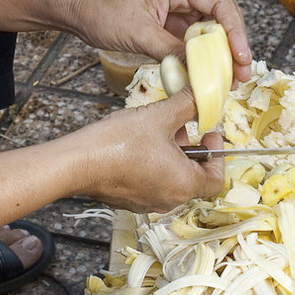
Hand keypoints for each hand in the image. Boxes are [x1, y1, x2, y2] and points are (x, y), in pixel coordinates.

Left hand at [61, 0, 254, 82]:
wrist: (76, 9)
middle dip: (232, 47)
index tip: (242, 57)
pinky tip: (206, 75)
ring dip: (218, 55)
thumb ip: (171, 51)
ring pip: (209, 32)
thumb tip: (199, 72)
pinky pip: (193, 41)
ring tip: (227, 79)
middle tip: (239, 74)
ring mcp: (178, 8)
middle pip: (221, 18)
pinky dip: (200, 58)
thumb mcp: (137, 33)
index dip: (236, 32)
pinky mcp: (170, 23)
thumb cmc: (99, 9)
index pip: (220, 4)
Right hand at [64, 90, 226, 212]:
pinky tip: (138, 145)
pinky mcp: (128, 201)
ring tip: (158, 132)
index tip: (208, 135)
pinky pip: (151, 184)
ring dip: (172, 157)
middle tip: (182, 129)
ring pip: (171, 180)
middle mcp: (169, 199)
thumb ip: (189, 103)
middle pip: (194, 178)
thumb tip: (204, 92)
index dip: (218, 154)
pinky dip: (153, 166)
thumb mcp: (161, 115)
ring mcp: (147, 202)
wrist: (77, 162)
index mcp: (184, 184)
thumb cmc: (117, 144)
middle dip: (192, 151)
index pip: (217, 178)